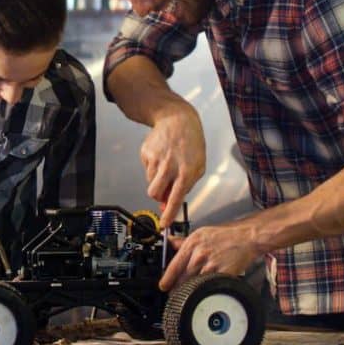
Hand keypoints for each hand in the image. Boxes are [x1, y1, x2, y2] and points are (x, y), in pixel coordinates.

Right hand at [142, 104, 205, 227]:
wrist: (177, 119)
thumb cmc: (191, 143)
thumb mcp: (197, 166)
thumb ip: (185, 187)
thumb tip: (167, 203)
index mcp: (186, 171)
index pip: (175, 198)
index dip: (169, 214)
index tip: (164, 225)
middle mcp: (170, 166)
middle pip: (155, 193)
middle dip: (157, 196)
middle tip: (163, 190)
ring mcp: (156, 159)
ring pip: (150, 182)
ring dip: (157, 180)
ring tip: (167, 166)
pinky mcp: (146, 153)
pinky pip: (146, 169)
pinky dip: (153, 167)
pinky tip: (162, 156)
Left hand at [159, 221, 261, 290]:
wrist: (246, 238)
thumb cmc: (224, 236)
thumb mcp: (200, 233)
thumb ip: (182, 240)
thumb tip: (169, 242)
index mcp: (192, 244)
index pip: (174, 265)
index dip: (167, 279)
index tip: (163, 286)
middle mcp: (200, 254)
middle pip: (183, 278)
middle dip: (177, 288)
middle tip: (174, 292)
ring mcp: (211, 265)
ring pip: (194, 284)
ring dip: (189, 291)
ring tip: (188, 293)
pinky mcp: (223, 274)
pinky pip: (209, 286)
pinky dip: (205, 290)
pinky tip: (204, 290)